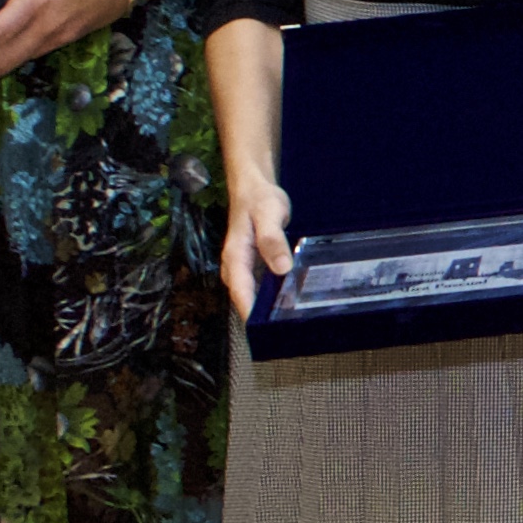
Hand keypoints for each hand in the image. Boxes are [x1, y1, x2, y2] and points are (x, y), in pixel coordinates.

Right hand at [217, 174, 294, 319]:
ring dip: (266, 308)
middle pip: (244, 300)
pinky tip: (288, 301)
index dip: (252, 314)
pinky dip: (270, 295)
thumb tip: (280, 269)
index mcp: (235, 258)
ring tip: (288, 324)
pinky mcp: (251, 266)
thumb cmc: (259, 200)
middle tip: (283, 334)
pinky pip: (258, 287)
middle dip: (260, 317)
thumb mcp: (270, 214)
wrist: (253, 188)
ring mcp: (242, 268)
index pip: (241, 294)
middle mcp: (234, 267)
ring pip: (251, 295)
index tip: (265, 332)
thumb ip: (272, 240)